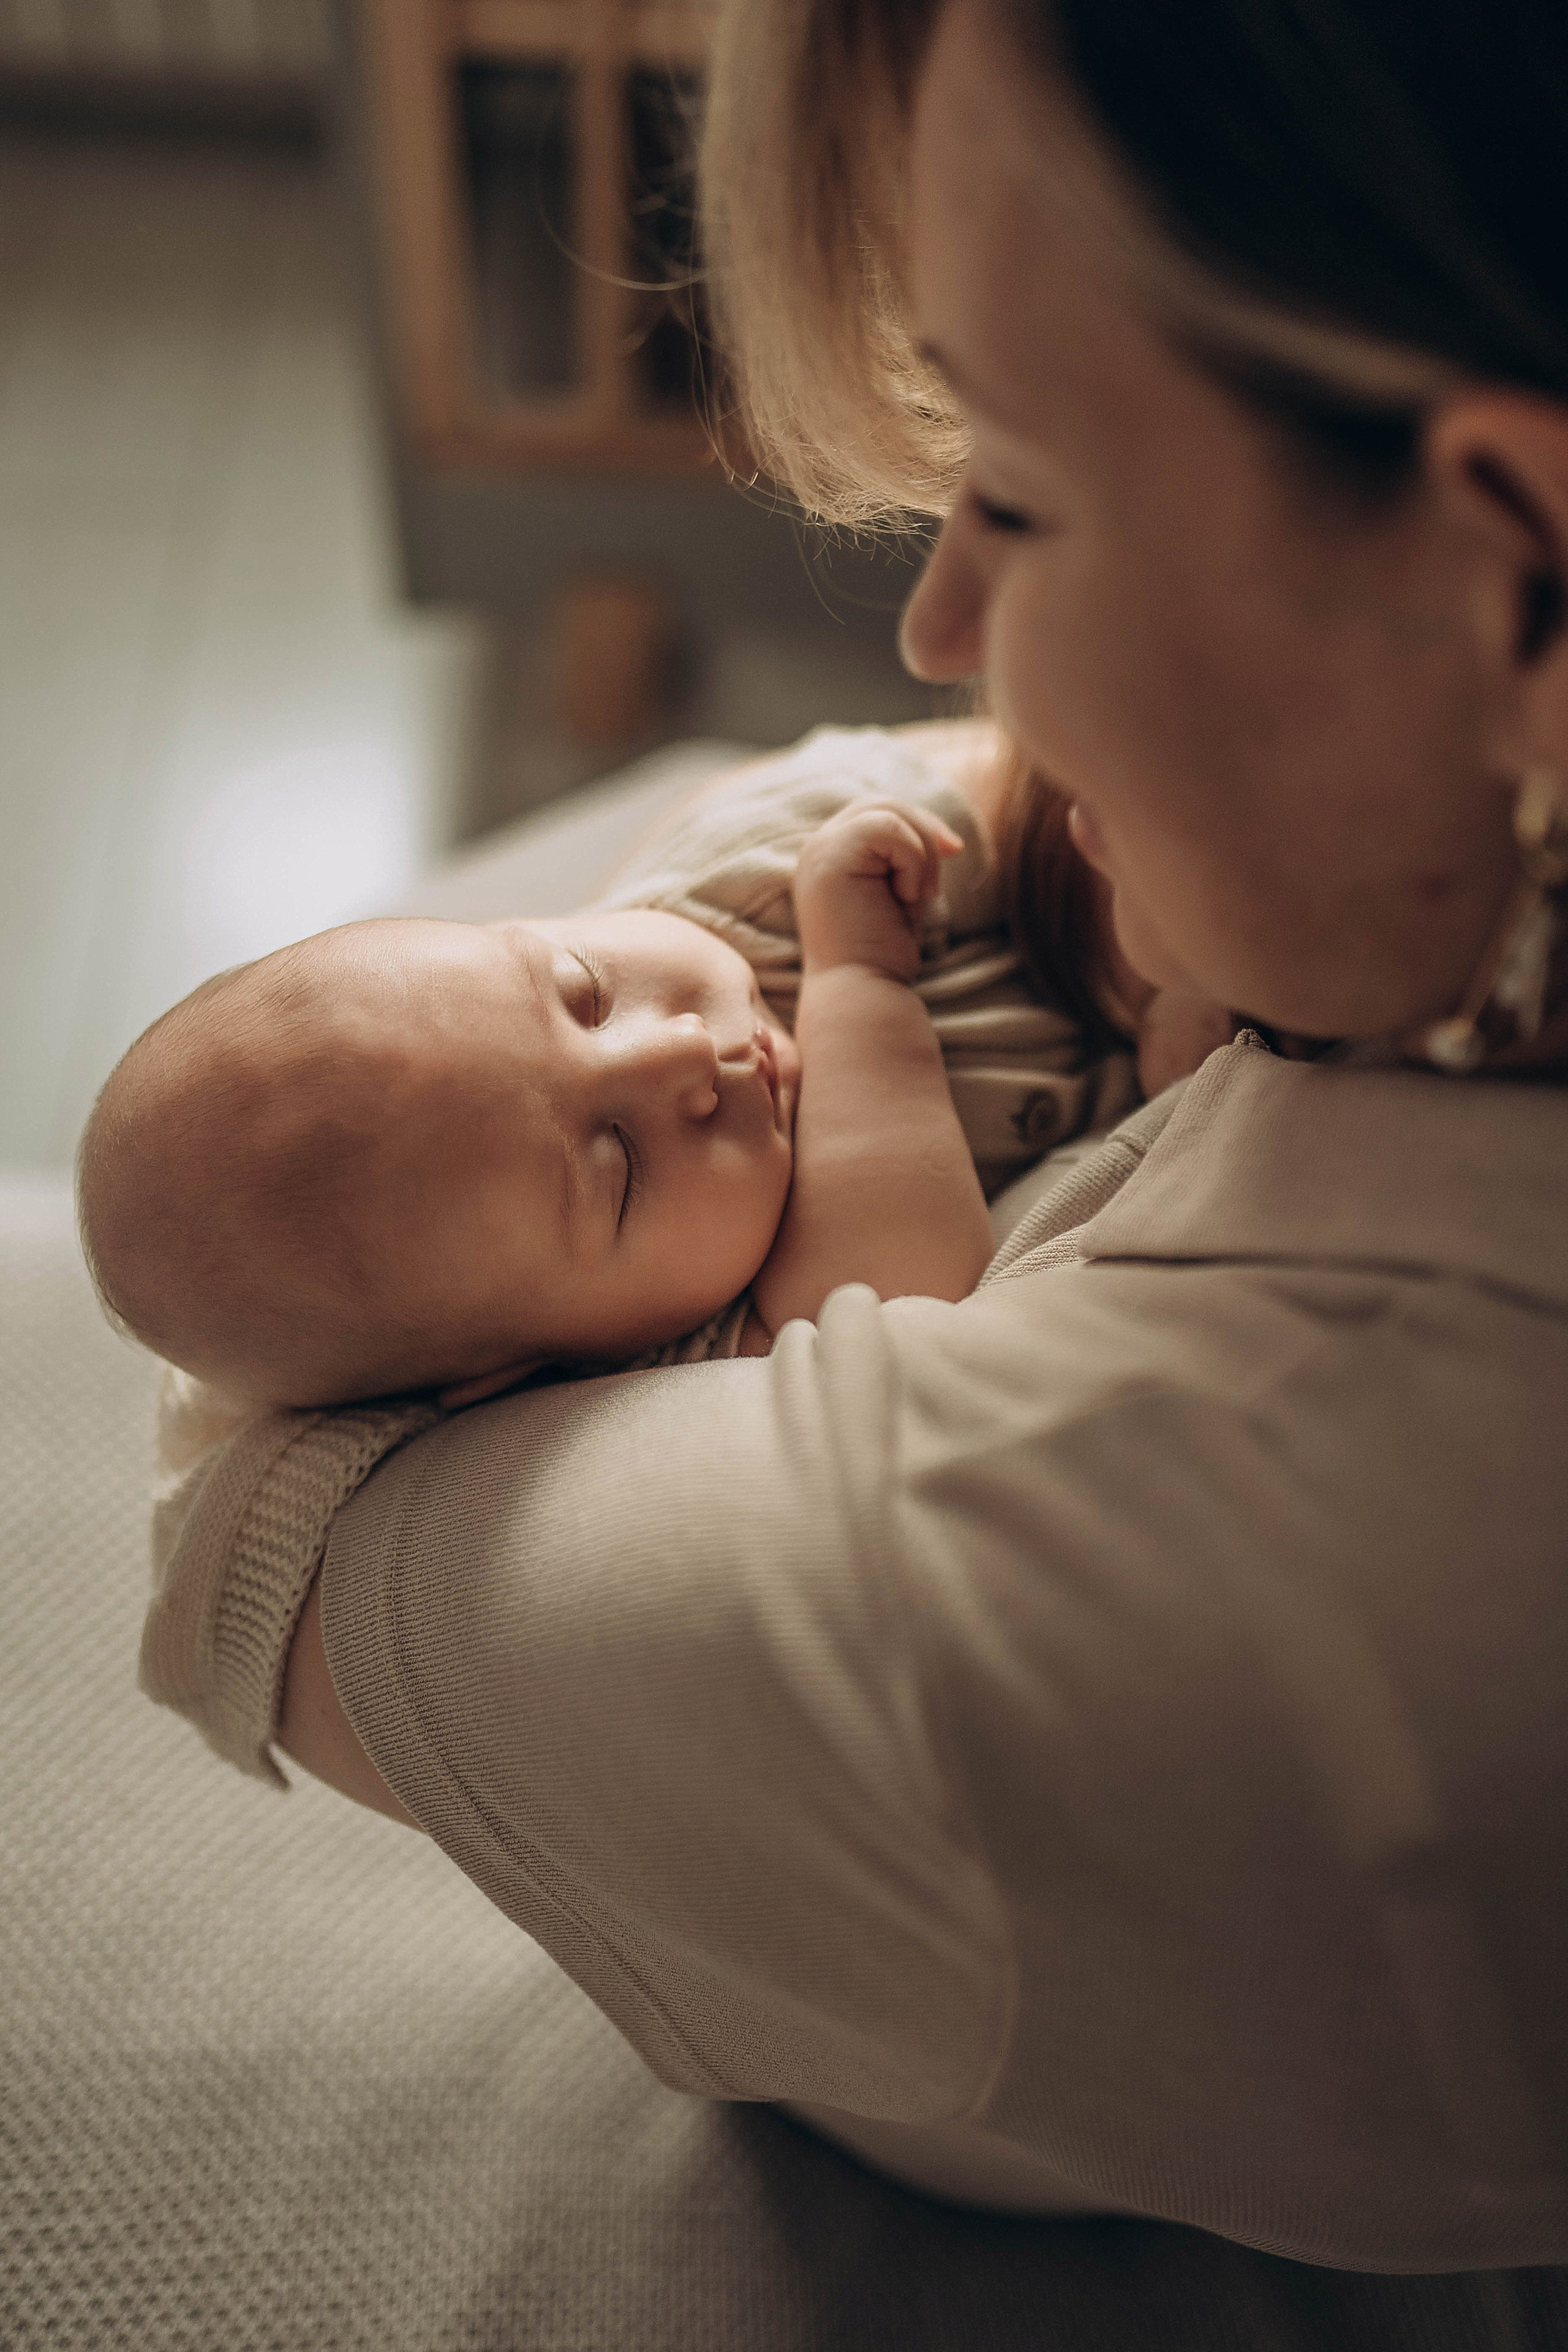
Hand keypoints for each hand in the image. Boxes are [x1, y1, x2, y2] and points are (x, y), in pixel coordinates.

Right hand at [793, 800, 963, 981]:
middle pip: (882, 803)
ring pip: (887, 811)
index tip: (952, 853)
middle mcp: (817, 848)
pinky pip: (888, 828)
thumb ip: (909, 858)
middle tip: (943, 870)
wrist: (863, 991)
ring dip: (921, 852)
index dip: (919, 826)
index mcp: (829, 857)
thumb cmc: (883, 955)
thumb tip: (947, 838)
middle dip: (925, 830)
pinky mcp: (830, 858)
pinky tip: (906, 897)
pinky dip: (913, 860)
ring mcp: (819, 850)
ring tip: (916, 897)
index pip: (877, 813)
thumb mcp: (900, 893)